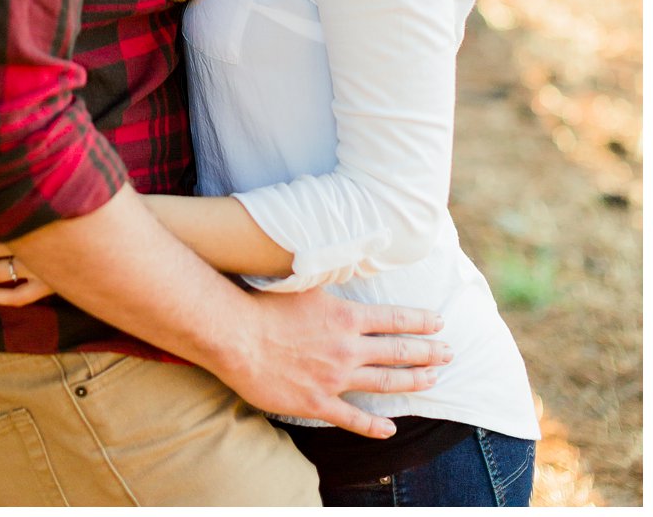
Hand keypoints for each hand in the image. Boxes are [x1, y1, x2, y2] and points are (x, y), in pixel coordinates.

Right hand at [219, 288, 452, 437]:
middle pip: (398, 353)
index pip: (395, 319)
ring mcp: (334, 379)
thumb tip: (351, 252)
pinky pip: (352, 418)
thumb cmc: (261, 303)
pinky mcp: (316, 403)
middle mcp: (347, 349)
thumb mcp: (302, 280)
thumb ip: (329, 273)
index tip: (440, 323)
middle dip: (428, 353)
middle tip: (448, 354)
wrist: (233, 336)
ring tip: (433, 380)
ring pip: (384, 383)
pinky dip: (374, 425)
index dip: (421, 322)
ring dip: (413, 382)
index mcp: (345, 318)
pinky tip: (390, 428)